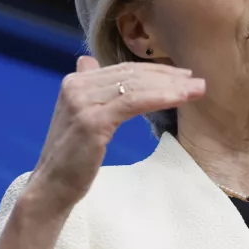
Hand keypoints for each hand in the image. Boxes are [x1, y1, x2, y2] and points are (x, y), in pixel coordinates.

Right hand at [27, 55, 204, 210]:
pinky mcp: (92, 121)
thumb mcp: (80, 117)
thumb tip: (89, 61)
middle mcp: (76, 86)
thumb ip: (88, 89)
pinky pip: (133, 103)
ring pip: (136, 87)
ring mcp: (83, 102)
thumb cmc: (72, 158)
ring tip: (197, 90)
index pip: (123, 71)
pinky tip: (180, 99)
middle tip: (197, 82)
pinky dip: (160, 98)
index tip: (182, 76)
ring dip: (171, 87)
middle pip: (131, 75)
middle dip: (168, 77)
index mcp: (75, 82)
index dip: (155, 71)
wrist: (52, 187)